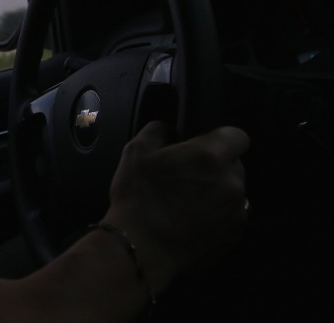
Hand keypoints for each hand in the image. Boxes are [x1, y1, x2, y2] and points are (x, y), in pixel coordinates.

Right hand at [101, 120, 248, 291]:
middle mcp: (232, 181)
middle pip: (235, 165)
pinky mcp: (234, 236)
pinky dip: (217, 217)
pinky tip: (193, 222)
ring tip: (190, 203)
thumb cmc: (138, 195)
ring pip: (234, 193)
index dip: (221, 139)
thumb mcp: (136, 151)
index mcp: (211, 156)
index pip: (238, 136)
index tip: (203, 147)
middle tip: (189, 177)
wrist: (141, 246)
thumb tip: (169, 127)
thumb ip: (158, 130)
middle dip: (217, 167)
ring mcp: (236, 211)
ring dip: (218, 193)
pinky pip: (231, 218)